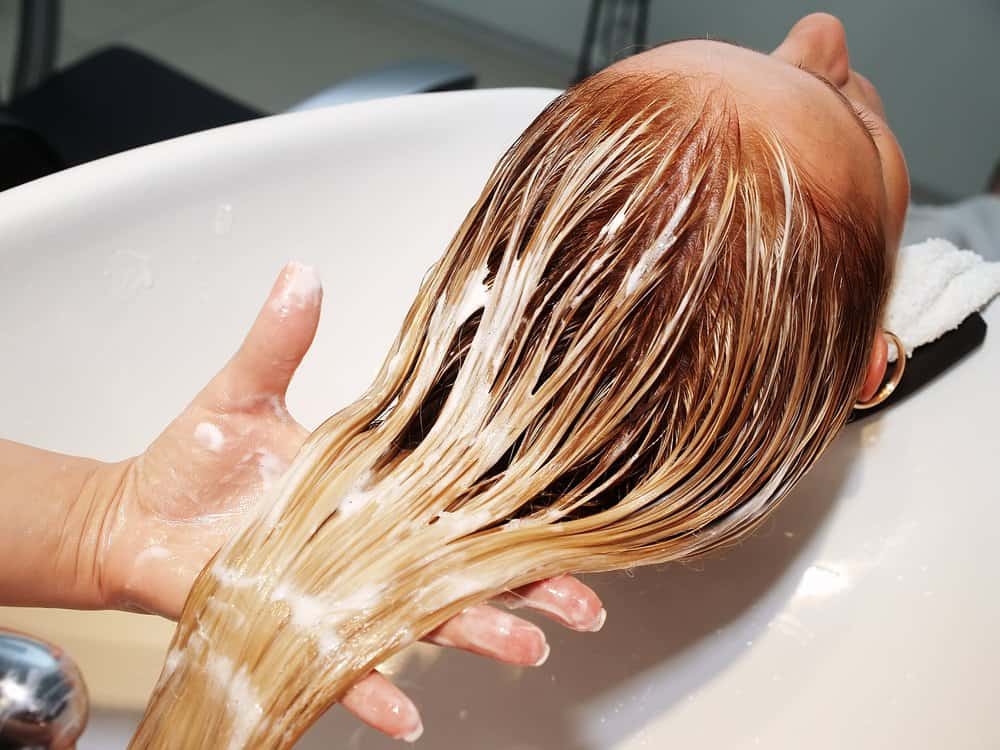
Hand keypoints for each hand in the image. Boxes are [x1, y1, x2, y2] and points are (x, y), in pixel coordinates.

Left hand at [98, 263, 605, 740]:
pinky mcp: (302, 629)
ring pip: (425, 618)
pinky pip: (347, 670)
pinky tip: (407, 716)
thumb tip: (302, 273)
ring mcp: (343, 588)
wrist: (137, 518)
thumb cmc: (194, 457)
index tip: (573, 503)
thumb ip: (277, 341)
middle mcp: (374, 538)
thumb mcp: (240, 394)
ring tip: (524, 649)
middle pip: (464, 562)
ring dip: (476, 636)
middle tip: (583, 601)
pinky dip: (375, 692)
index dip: (516, 497)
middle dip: (528, 583)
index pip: (460, 487)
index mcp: (376, 479)